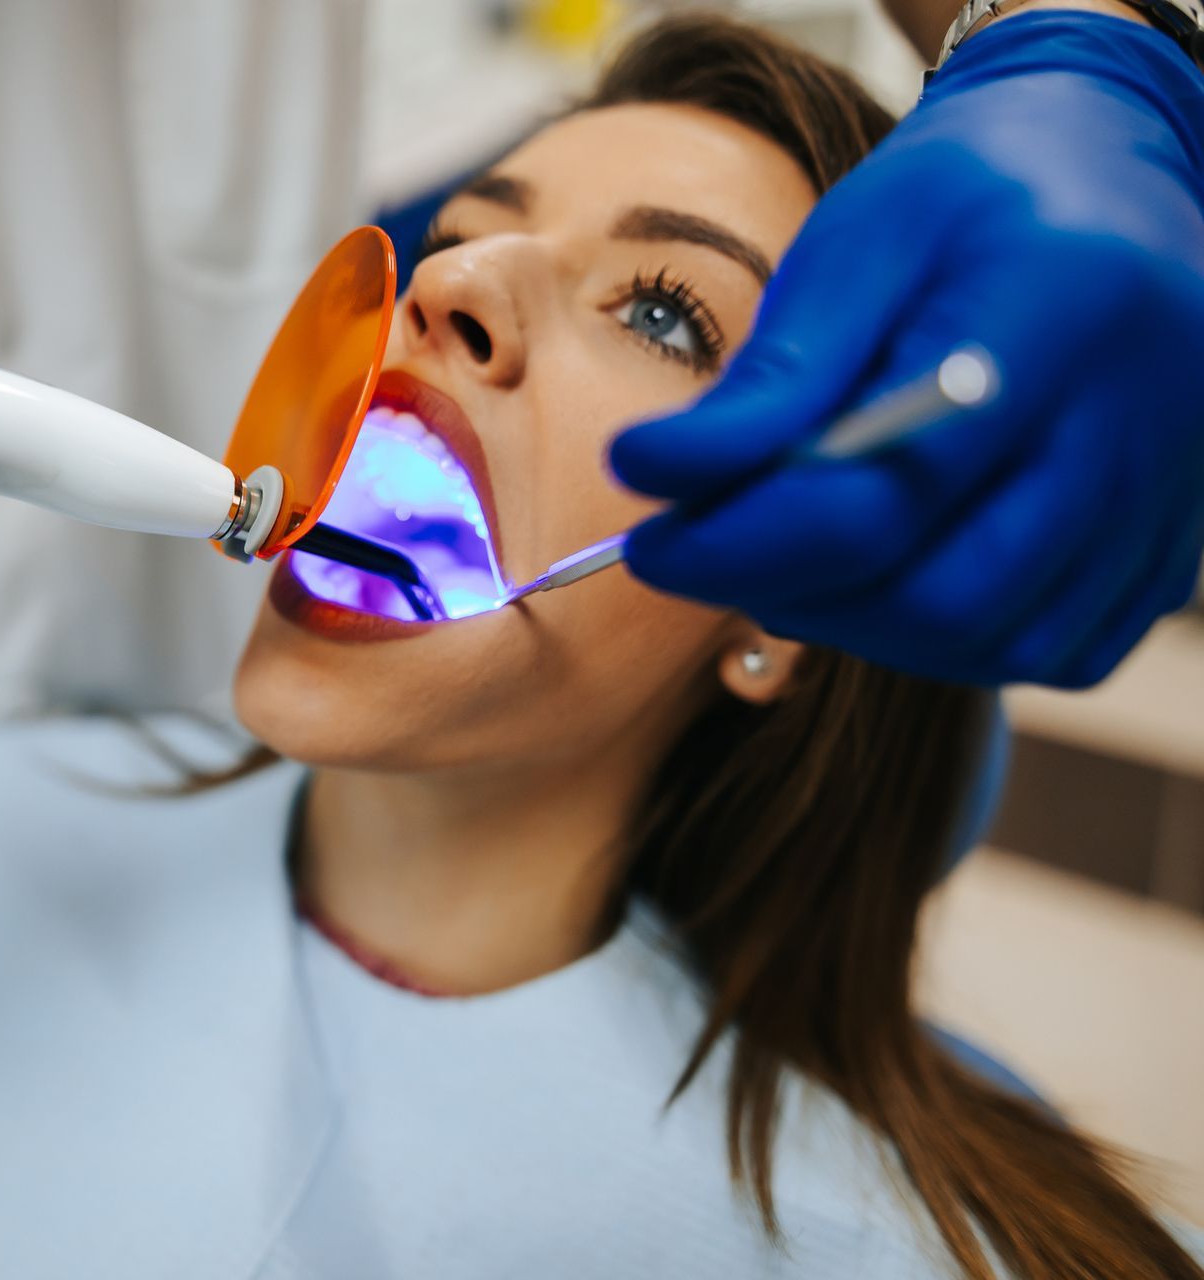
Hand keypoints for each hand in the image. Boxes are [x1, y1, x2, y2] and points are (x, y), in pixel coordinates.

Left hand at [609, 11, 1203, 686]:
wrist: (1107, 170)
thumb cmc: (960, 200)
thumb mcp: (855, 244)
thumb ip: (770, 376)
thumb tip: (649, 474)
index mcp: (1055, 314)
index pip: (880, 496)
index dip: (741, 542)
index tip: (647, 542)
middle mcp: (1142, 419)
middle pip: (941, 595)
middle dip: (793, 594)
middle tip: (708, 554)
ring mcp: (1167, 494)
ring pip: (991, 640)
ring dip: (860, 624)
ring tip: (788, 552)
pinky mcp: (1171, 546)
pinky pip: (1051, 648)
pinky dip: (945, 637)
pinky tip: (886, 568)